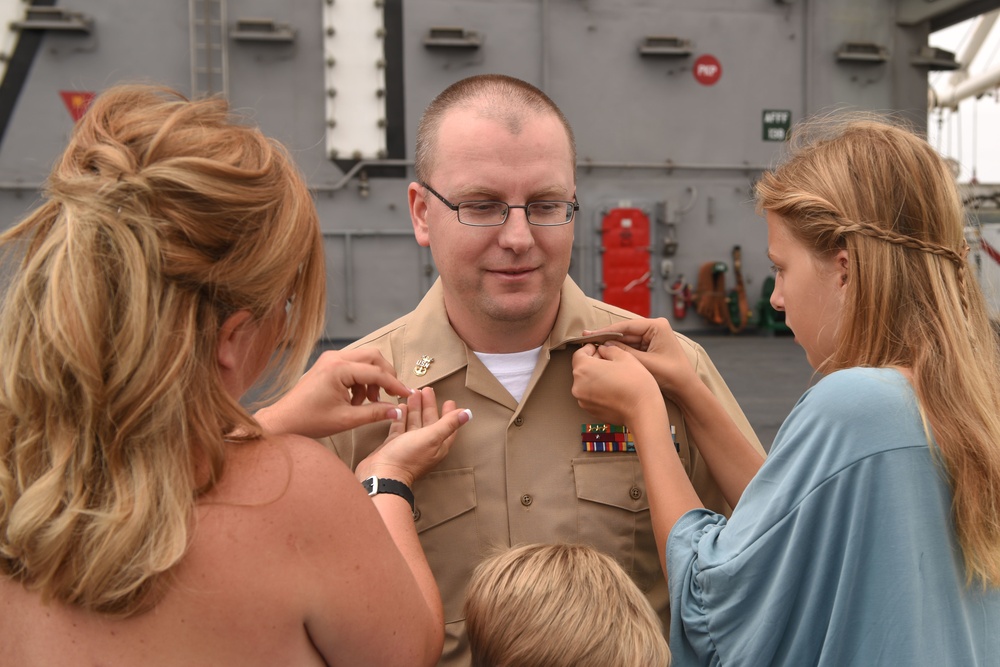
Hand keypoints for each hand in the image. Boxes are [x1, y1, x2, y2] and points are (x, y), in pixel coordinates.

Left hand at [256, 349, 413, 438]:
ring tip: (368, 402)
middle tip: (390, 395)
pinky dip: (361, 380)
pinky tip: (356, 400)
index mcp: (338, 369)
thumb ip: (375, 413)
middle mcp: (335, 357)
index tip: (406, 395)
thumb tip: (398, 411)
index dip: (395, 384)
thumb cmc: (309, 420)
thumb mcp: (346, 419)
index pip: (376, 372)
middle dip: (385, 375)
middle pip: (373, 356)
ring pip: (364, 359)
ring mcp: (330, 359)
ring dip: (372, 378)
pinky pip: (354, 365)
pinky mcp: (328, 364)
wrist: (283, 421)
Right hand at [356, 387, 471, 486]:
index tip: (449, 401)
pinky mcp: (394, 444)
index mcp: (437, 445)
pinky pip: (400, 426)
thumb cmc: (408, 457)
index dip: (449, 414)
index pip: (447, 426)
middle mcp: (424, 445)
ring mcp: (409, 444)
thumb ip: (449, 424)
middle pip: (429, 421)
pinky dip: (401, 416)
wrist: (383, 473)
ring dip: (415, 408)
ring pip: (414, 422)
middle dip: (429, 405)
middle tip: (427, 390)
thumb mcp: (432, 437)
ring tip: (413, 393)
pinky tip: (401, 406)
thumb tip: (468, 413)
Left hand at [572, 343, 662, 425]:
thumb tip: (603, 349)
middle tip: (610, 361)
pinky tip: (613, 389)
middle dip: (593, 363)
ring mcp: (583, 400)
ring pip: (586, 383)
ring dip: (595, 377)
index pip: (579, 354)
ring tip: (613, 377)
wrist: (642, 411)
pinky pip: (590, 395)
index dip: (590, 349)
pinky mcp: (590, 410)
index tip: (598, 348)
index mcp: (583, 369)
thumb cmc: (634, 383)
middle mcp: (578, 386)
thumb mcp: (625, 357)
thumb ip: (609, 349)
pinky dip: (598, 390)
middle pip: (581, 369)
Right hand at [581, 318, 697, 399]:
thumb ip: (624, 353)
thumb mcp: (645, 363)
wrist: (685, 390)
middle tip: (586, 338)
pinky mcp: (649, 346)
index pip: (626, 326)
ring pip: (626, 339)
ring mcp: (652, 337)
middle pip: (625, 331)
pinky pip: (631, 347)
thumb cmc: (671, 376)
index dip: (606, 331)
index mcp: (657, 326)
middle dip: (606, 337)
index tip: (590, 335)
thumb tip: (604, 345)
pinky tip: (604, 352)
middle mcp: (654, 328)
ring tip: (591, 346)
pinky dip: (618, 350)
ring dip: (611, 344)